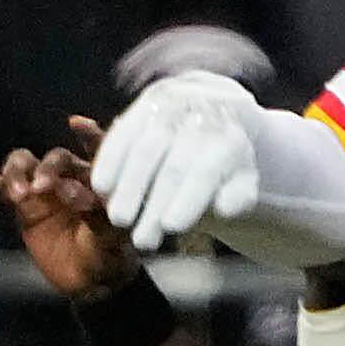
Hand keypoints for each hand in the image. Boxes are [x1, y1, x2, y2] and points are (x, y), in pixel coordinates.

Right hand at [0, 118, 138, 299]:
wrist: (87, 283)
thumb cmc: (108, 256)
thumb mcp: (112, 239)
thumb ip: (97, 215)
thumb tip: (74, 193)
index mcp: (98, 179)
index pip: (96, 150)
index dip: (88, 135)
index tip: (76, 124)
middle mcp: (69, 177)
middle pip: (53, 157)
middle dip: (46, 167)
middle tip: (42, 187)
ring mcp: (41, 189)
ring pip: (22, 164)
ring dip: (16, 173)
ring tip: (19, 195)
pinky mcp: (19, 205)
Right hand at [92, 69, 272, 250]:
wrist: (214, 110)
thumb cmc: (225, 159)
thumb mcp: (242, 178)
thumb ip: (239, 196)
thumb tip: (224, 208)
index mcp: (229, 139)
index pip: (206, 172)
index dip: (189, 200)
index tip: (172, 227)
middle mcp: (200, 118)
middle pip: (174, 166)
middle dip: (156, 205)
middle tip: (143, 241)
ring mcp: (171, 108)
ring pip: (144, 150)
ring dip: (129, 188)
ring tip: (120, 221)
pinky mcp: (144, 105)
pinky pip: (123, 134)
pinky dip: (110, 161)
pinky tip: (102, 189)